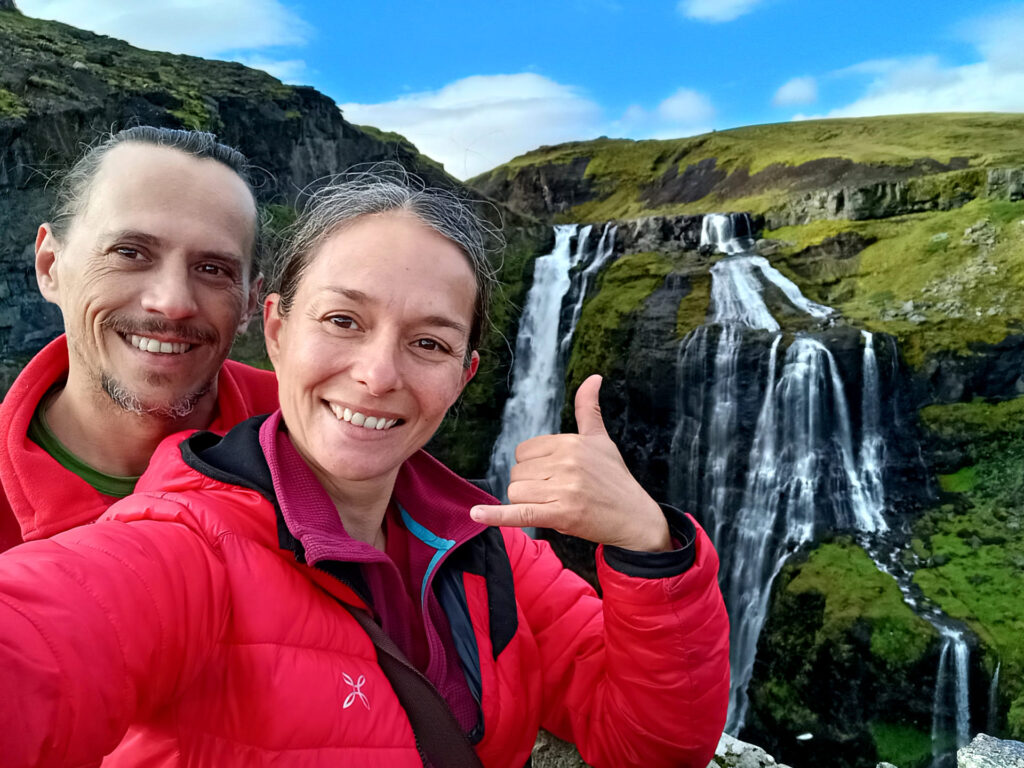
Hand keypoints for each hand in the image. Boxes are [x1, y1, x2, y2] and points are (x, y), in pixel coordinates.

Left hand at [471, 374, 671, 551]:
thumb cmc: (615, 479)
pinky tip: (476, 514)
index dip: (533, 467)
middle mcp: (565, 462)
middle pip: (517, 472)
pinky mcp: (560, 515)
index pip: (523, 452)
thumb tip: (594, 377)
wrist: (636, 518)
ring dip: (527, 503)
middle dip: (530, 486)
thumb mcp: (601, 440)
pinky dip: (495, 516)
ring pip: (516, 492)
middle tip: (557, 494)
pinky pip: (519, 513)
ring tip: (554, 505)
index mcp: (569, 442)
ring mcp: (563, 489)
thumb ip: (588, 409)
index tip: (554, 476)